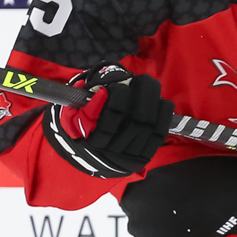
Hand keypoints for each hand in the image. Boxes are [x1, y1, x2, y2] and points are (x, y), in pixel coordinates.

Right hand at [46, 64, 173, 177]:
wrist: (95, 158)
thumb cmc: (84, 131)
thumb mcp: (73, 120)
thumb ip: (80, 108)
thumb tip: (99, 94)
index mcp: (95, 143)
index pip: (111, 119)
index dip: (118, 99)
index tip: (120, 86)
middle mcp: (114, 153)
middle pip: (136, 121)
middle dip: (143, 95)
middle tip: (143, 79)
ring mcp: (131, 156)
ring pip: (149, 126)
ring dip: (153, 101)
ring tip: (151, 86)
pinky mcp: (145, 156)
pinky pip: (159, 134)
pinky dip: (163, 115)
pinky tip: (162, 101)